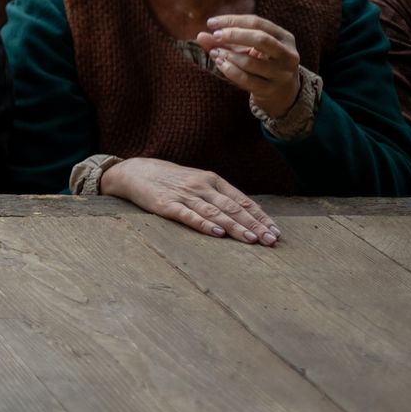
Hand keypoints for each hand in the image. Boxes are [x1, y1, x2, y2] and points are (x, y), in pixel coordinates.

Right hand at [99, 156, 279, 245]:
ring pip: (215, 212)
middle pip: (233, 207)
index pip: (242, 200)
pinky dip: (204, 224)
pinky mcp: (166, 204)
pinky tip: (217, 233)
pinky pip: (188, 215)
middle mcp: (201, 186)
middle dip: (254, 225)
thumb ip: (218, 195)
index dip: (260, 217)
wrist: (135, 172)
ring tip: (251, 240)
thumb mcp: (197, 182)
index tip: (275, 232)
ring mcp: (184, 195)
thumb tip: (246, 215)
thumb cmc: (170, 180)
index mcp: (212, 179)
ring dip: (235, 227)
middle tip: (270, 240)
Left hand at [196, 15, 300, 117]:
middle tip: (215, 35)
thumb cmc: (262, 63)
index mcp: (285, 38)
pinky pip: (247, 79)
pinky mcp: (271, 90)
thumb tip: (200, 36)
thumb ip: (226, 41)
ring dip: (229, 55)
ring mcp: (281, 74)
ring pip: (251, 62)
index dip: (233, 20)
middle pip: (261, 39)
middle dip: (234, 35)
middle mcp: (288, 55)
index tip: (211, 23)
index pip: (258, 23)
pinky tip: (220, 63)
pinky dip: (230, 70)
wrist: (283, 93)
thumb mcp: (249, 49)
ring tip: (215, 51)